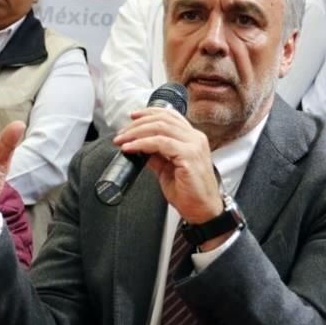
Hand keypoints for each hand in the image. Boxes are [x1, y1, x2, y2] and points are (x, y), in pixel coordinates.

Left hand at [114, 107, 222, 234]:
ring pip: (160, 127)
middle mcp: (195, 138)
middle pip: (163, 119)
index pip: (170, 116)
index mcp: (192, 139)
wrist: (203, 211)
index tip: (132, 117)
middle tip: (121, 135)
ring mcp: (194, 146)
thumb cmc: (190, 193)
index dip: (149, 113)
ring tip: (122, 141)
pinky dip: (142, 143)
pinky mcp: (189, 156)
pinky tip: (131, 148)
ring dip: (136, 132)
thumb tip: (139, 148)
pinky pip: (161, 143)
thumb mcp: (168, 169)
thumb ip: (156, 156)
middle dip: (137, 124)